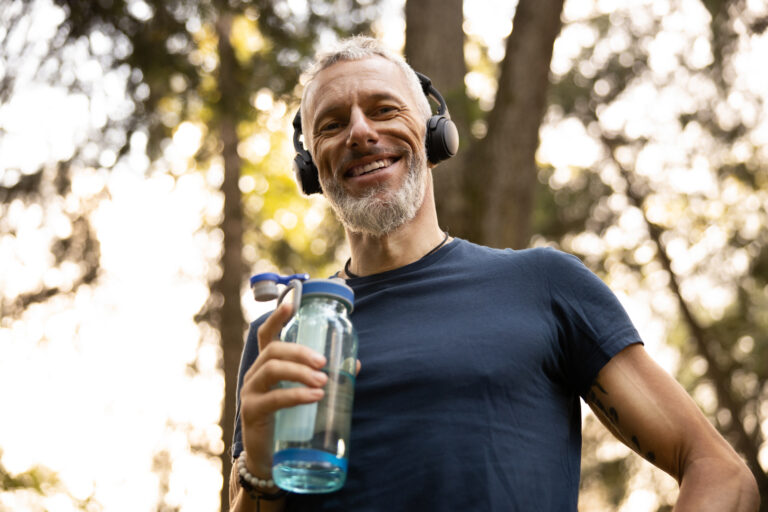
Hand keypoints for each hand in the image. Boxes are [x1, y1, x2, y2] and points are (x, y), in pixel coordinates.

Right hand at [239, 302, 328, 477]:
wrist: (270, 461)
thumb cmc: (290, 421)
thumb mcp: (305, 396)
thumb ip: (324, 378)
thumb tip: (353, 365)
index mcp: (267, 366)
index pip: (267, 336)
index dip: (277, 317)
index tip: (292, 303)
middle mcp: (255, 375)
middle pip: (273, 350)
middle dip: (300, 351)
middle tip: (323, 363)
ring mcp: (250, 393)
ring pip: (271, 369)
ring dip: (300, 372)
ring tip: (323, 381)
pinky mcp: (252, 412)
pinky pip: (273, 398)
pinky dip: (296, 395)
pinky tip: (315, 397)